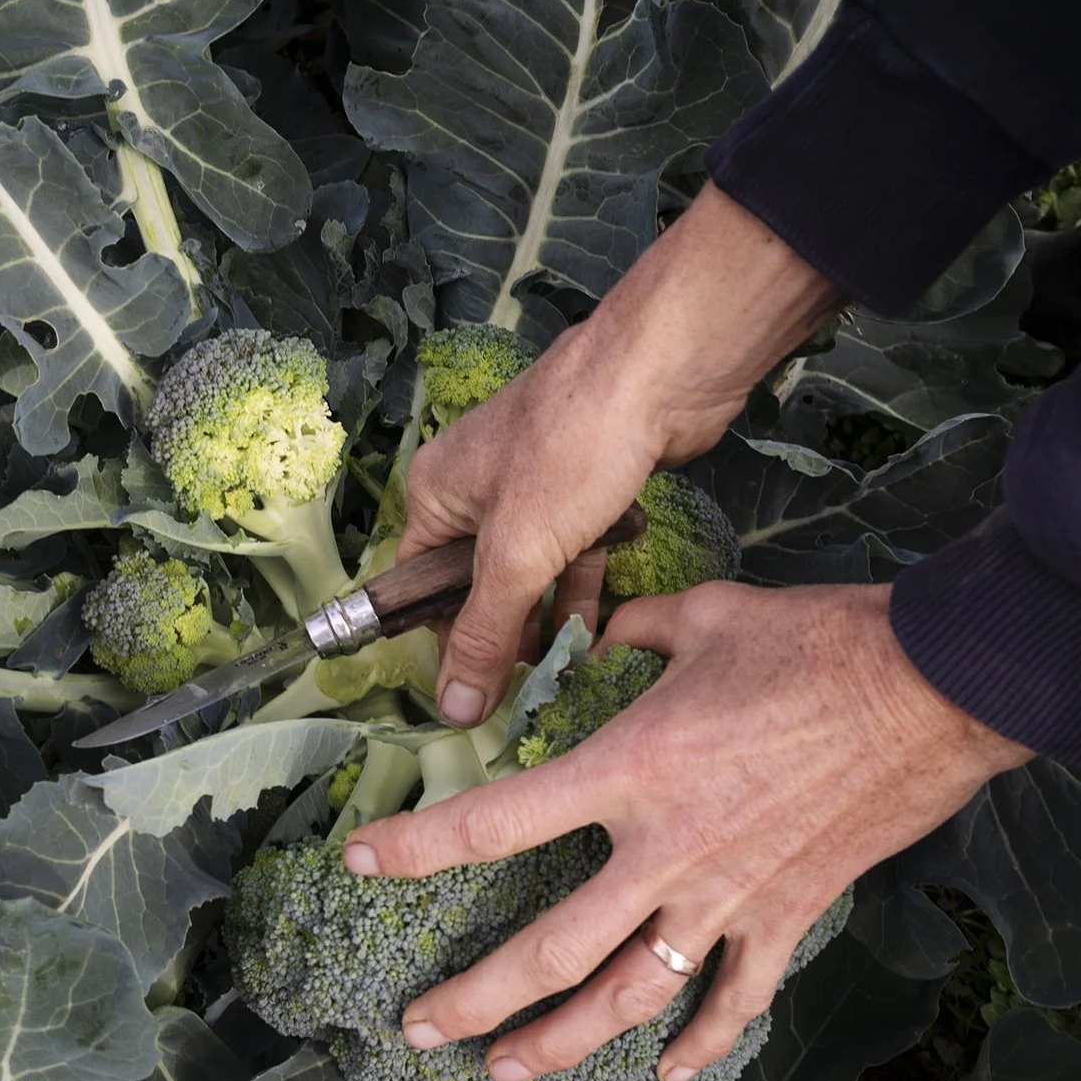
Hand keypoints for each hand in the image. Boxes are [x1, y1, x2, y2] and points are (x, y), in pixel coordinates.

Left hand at [342, 583, 1029, 1080]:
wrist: (932, 689)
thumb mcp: (705, 616)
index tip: (361, 862)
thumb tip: (607, 628)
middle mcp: (665, 850)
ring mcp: (727, 895)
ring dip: (561, 1043)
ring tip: (505, 1072)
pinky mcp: (787, 915)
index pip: (496, 819)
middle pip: (549, 950)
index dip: (418, 847)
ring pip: (628, 995)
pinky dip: (700, 1044)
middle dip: (473, 999)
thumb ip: (635, 630)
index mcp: (629, 770)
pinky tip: (664, 1075)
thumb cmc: (815, 643)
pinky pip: (736, 999)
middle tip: (418, 1030)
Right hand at [401, 185, 841, 725]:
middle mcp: (477, 490)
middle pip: (477, 585)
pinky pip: (574, 555)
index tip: (472, 695)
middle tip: (525, 690)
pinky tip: (599, 634)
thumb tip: (452, 709)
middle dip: (501, 637)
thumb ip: (484, 633)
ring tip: (562, 673)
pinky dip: (582, 591)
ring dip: (545, 621)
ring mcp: (535, 489)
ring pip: (530, 574)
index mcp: (436, 495)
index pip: (420, 587)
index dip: (443, 643)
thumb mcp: (517, 554)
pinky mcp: (587, 489)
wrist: (660, 372)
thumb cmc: (572, 449)